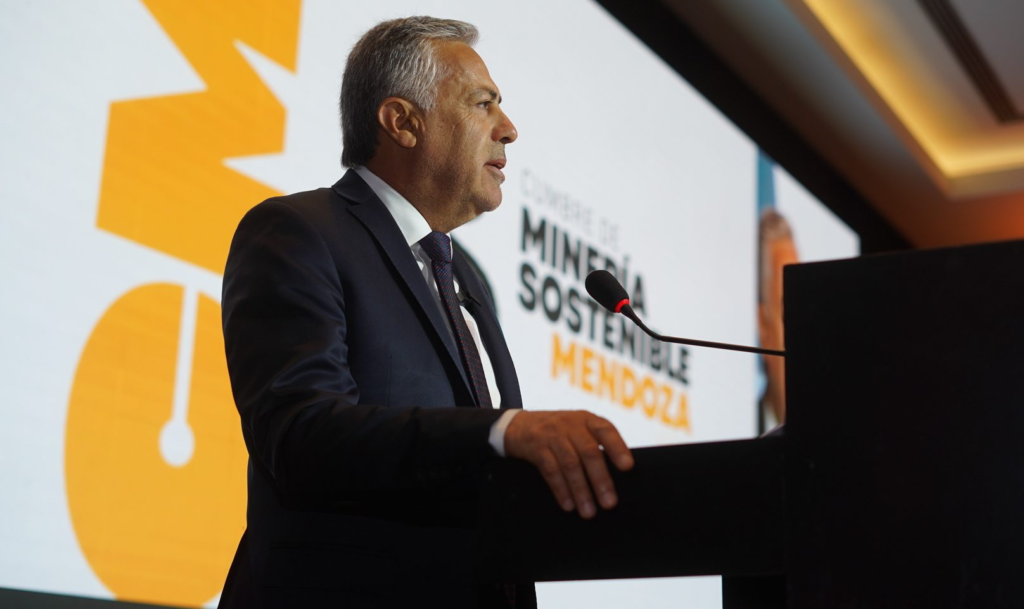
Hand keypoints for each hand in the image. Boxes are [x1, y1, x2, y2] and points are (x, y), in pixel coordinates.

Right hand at [503, 410, 633, 518]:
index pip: (606, 430)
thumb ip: (595, 444)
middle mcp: (571, 425)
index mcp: (587, 420)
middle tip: (609, 503)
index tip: (628, 467)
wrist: (519, 425)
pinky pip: (550, 470)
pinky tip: (568, 505)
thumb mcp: (578, 428)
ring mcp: (553, 435)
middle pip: (589, 452)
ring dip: (581, 491)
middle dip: (600, 480)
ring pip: (570, 464)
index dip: (618, 448)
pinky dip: (561, 490)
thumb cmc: (559, 431)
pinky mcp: (537, 448)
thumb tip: (618, 477)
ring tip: (589, 511)